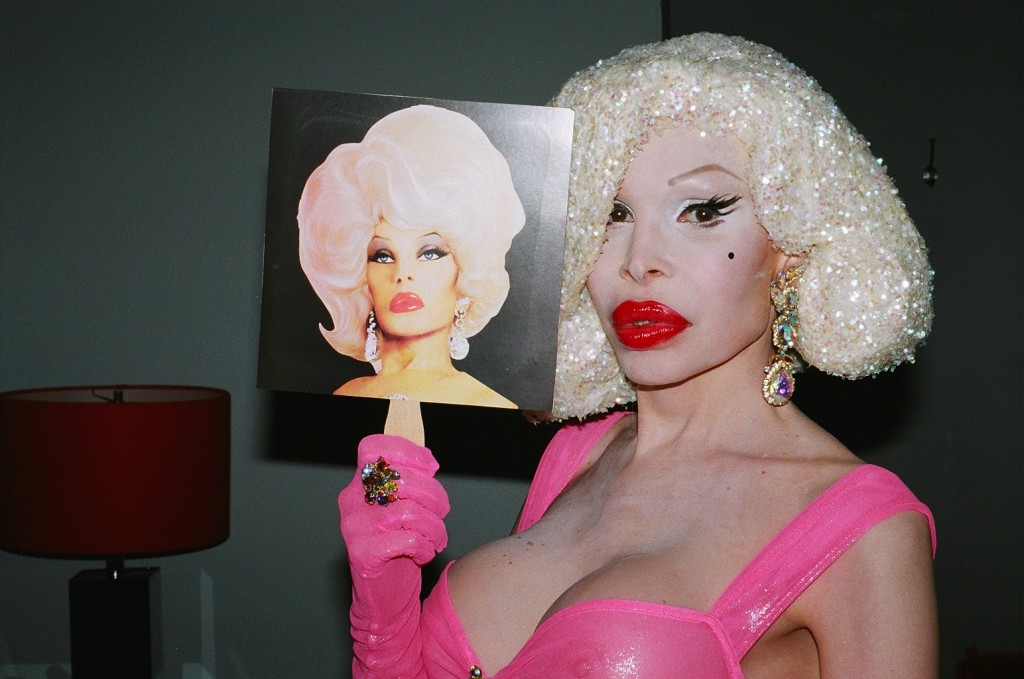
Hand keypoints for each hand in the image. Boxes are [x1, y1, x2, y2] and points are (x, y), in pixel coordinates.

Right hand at [339, 434, 448, 676]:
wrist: (384, 597)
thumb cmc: (398, 546)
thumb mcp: (403, 507)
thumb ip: (410, 480)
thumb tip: (428, 458)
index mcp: (359, 483)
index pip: (374, 447)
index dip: (407, 450)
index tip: (430, 466)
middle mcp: (351, 500)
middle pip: (401, 478)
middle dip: (434, 495)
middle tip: (442, 513)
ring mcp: (354, 527)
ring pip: (410, 512)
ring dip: (435, 527)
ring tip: (436, 539)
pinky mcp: (363, 554)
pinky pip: (409, 540)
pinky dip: (425, 548)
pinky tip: (422, 554)